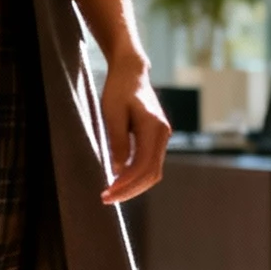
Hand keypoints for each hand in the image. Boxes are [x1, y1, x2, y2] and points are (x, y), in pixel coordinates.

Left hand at [99, 52, 169, 203]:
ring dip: (134, 185)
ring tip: (112, 193)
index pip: (143, 166)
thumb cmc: (119, 89)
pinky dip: (136, 175)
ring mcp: (162, 137)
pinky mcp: (157, 138)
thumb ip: (117, 142)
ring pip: (152, 172)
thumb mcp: (112, 114)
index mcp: (154, 128)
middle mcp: (163, 134)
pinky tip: (119, 179)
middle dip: (130, 190)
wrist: (131, 71)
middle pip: (151, 174)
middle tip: (107, 199)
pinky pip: (149, 163)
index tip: (108, 193)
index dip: (126, 184)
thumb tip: (118, 171)